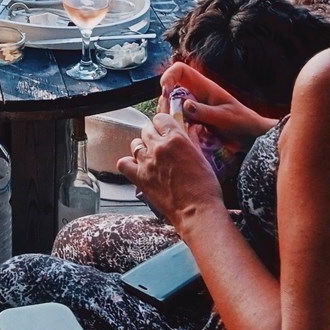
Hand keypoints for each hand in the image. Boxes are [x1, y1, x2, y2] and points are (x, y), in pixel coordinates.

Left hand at [117, 112, 223, 227]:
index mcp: (176, 138)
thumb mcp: (202, 157)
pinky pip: (124, 163)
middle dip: (153, 134)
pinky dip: (128, 163)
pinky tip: (137, 166)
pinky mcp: (139, 178)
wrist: (197, 211)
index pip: (160, 118)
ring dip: (142, 147)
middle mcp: (159, 147)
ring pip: (135, 144)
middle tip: (161, 144)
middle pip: (147, 129)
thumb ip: (193, 140)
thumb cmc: (205, 187)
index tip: (166, 129)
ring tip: (151, 156)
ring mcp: (147, 162)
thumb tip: (192, 128)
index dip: (163, 123)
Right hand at [158, 62, 278, 145]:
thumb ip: (205, 112)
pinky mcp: (192, 121)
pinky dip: (176, 128)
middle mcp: (195, 95)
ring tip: (181, 130)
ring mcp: (193, 108)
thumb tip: (185, 105)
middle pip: (170, 91)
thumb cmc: (242, 122)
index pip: (180, 70)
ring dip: (170, 118)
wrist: (250, 137)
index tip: (165, 91)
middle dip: (165, 103)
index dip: (169, 76)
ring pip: (171, 107)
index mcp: (204, 87)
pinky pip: (177, 121)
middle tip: (171, 118)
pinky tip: (186, 136)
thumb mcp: (225, 117)